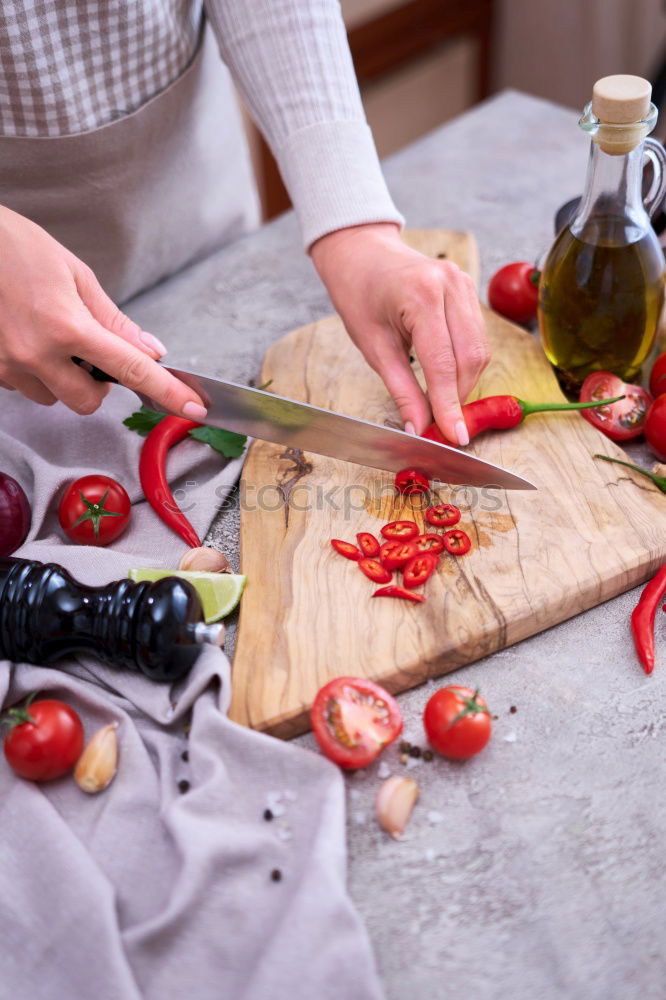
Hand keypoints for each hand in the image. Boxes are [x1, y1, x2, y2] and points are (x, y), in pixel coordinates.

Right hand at [0, 206, 207, 419]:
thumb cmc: (14, 248)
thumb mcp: (75, 275)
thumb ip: (114, 321)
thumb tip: (150, 350)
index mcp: (66, 326)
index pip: (130, 369)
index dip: (166, 391)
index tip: (191, 407)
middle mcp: (36, 353)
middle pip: (88, 401)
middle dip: (98, 384)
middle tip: (89, 350)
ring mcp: (8, 365)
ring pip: (54, 397)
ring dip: (63, 378)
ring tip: (47, 335)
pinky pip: (25, 387)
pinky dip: (35, 371)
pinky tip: (25, 337)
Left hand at [310, 223, 489, 444]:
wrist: (362, 253)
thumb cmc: (360, 294)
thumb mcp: (374, 347)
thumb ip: (402, 390)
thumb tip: (418, 427)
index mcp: (421, 295)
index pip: (443, 364)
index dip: (449, 405)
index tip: (454, 437)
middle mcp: (451, 285)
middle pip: (470, 358)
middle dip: (459, 397)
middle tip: (444, 426)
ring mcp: (464, 284)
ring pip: (479, 350)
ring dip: (464, 383)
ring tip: (442, 404)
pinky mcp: (469, 289)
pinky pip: (477, 337)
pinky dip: (465, 364)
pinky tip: (446, 378)